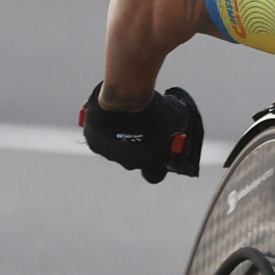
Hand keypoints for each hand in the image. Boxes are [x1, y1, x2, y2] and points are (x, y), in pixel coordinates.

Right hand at [80, 83, 204, 182]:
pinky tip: (111, 117)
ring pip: (116, 149)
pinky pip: (101, 139)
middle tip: (142, 132)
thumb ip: (178, 132)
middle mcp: (128, 162)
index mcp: (150, 163)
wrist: (126, 98)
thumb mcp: (175, 120)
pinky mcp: (94, 140)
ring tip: (126, 120)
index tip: (159, 155)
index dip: (156, 166)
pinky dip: (106, 131)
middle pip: (134, 161)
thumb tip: (181, 133)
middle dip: (139, 150)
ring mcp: (109, 153)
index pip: (154, 176)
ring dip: (121, 139)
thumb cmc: (155, 111)